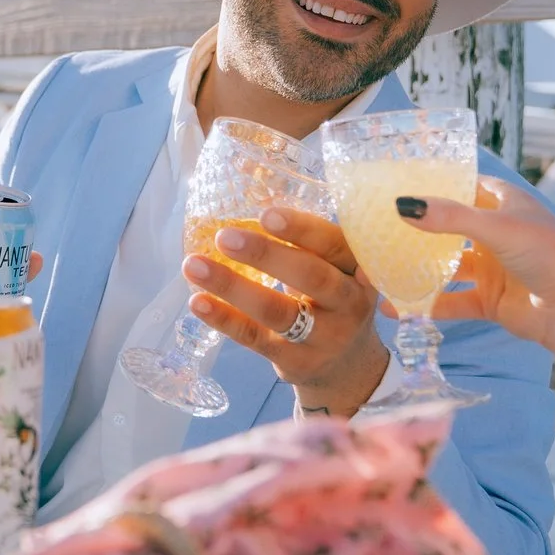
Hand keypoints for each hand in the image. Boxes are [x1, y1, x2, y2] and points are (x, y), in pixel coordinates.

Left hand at [183, 206, 390, 417]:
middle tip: (224, 237)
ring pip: (279, 311)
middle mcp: (349, 303)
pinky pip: (256, 338)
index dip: (303, 229)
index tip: (267, 214)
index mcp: (360, 268)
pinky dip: (225, 319)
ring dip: (233, 287)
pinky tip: (198, 301)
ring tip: (194, 265)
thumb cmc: (333, 300)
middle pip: (311, 277)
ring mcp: (324, 336)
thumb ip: (309, 242)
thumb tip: (246, 188)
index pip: (335, 244)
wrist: (348, 366)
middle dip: (267, 255)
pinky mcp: (296, 361)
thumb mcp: (338, 270)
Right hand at [393, 177, 554, 351]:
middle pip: (453, 228)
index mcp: (507, 204)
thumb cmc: (548, 252)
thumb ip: (450, 218)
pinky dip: (428, 304)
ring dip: (420, 270)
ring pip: (449, 267)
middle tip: (380, 229)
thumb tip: (403, 206)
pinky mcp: (492, 301)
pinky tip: (397, 307)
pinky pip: (454, 301)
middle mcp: (499, 234)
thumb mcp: (497, 227)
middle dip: (421, 230)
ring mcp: (495, 268)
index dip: (439, 185)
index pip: (468, 186)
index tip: (401, 184)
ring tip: (380, 270)